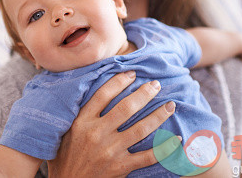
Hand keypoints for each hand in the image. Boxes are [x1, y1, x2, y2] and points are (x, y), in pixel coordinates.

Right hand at [47, 71, 177, 177]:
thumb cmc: (65, 155)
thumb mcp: (67, 130)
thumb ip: (81, 112)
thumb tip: (95, 88)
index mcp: (82, 121)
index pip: (103, 94)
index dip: (119, 81)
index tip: (132, 74)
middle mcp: (97, 133)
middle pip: (126, 107)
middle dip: (144, 93)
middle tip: (156, 84)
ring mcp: (110, 151)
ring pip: (140, 128)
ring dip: (158, 115)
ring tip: (170, 105)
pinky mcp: (120, 167)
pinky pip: (147, 156)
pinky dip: (164, 148)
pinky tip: (176, 139)